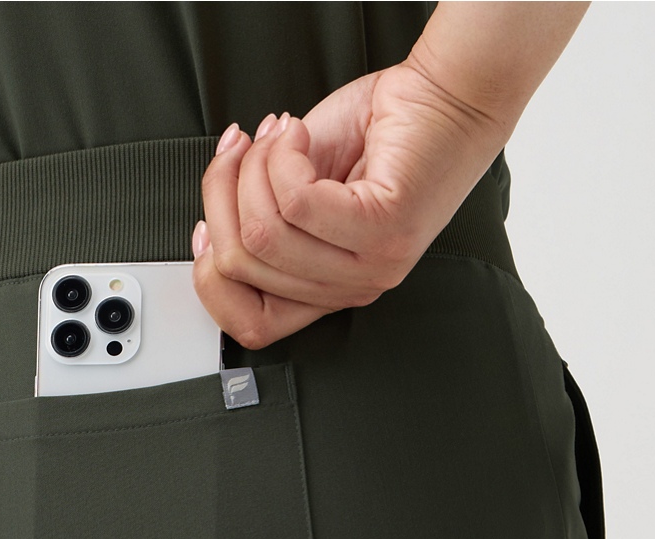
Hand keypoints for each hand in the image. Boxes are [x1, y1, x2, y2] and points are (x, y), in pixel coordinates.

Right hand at [191, 59, 509, 349]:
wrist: (448, 96)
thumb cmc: (383, 134)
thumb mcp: (303, 185)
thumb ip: (263, 217)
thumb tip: (213, 222)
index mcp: (329, 289)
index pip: (252, 325)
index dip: (211, 276)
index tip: (205, 225)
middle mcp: (352, 287)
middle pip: (242, 265)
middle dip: (223, 195)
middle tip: (241, 152)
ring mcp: (371, 265)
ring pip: (263, 233)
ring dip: (254, 168)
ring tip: (277, 136)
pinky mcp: (384, 229)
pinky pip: (297, 202)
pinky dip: (282, 155)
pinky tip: (296, 130)